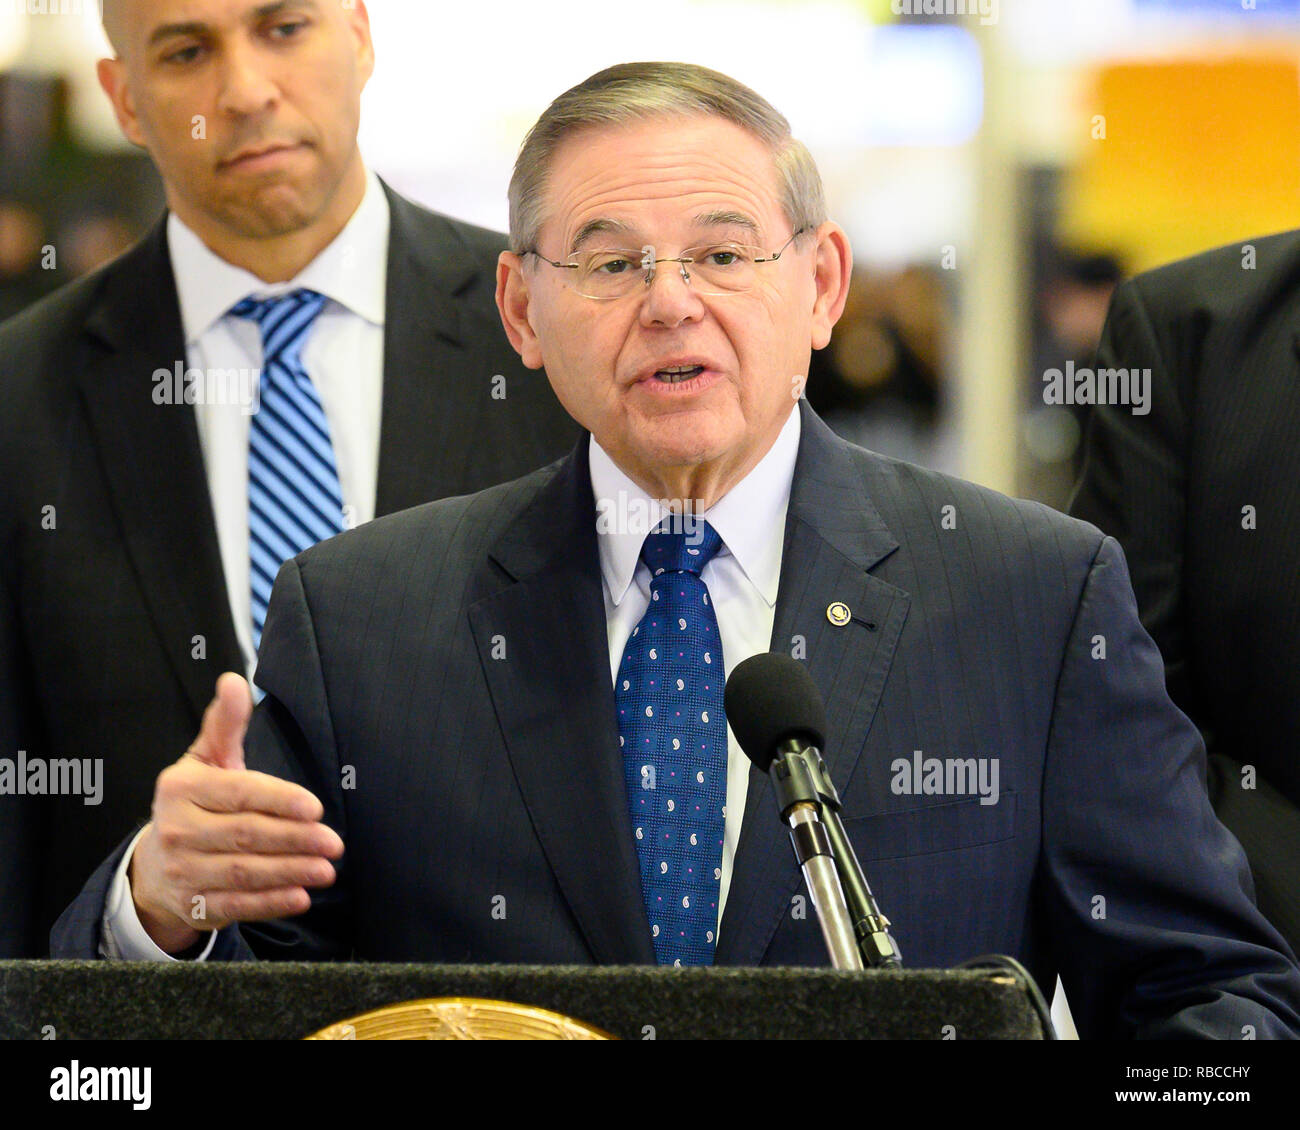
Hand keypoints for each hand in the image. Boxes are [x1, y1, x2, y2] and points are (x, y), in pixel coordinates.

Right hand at [128, 673, 343, 953]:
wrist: (152, 868)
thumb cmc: (193, 803)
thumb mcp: (203, 760)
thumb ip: (225, 724)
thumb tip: (235, 680)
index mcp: (182, 790)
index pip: (238, 793)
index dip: (278, 800)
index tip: (315, 806)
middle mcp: (177, 830)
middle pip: (244, 835)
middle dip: (293, 839)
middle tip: (334, 842)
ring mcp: (184, 871)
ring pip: (243, 873)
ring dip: (289, 872)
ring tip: (327, 869)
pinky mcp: (194, 905)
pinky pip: (236, 905)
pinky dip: (270, 903)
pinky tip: (301, 897)